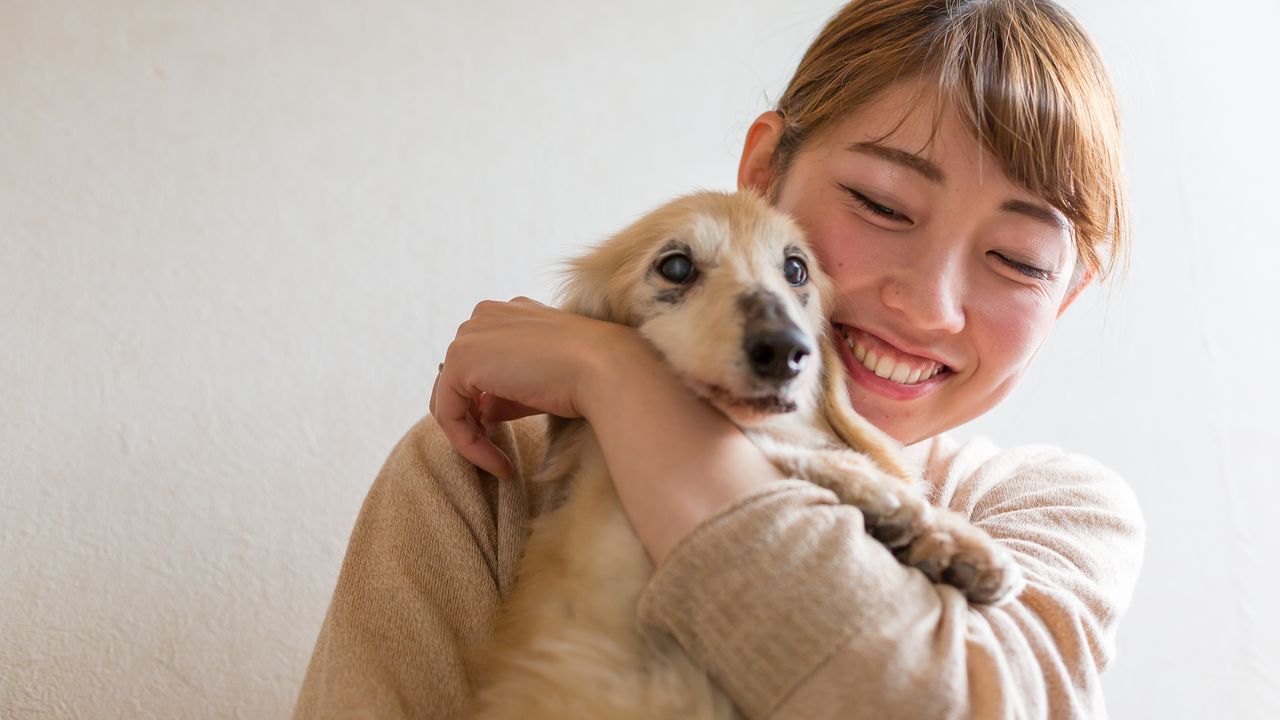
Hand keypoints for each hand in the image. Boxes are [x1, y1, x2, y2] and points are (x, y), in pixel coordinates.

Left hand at [429, 297, 645, 479]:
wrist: (604, 368)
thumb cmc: (587, 375)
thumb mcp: (539, 383)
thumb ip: (506, 393)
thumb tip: (484, 415)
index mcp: (508, 314)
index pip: (479, 363)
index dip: (484, 404)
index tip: (503, 438)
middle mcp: (484, 315)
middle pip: (458, 378)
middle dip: (473, 419)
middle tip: (497, 455)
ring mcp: (469, 334)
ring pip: (449, 397)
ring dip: (470, 436)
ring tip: (500, 464)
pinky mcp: (461, 360)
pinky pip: (449, 413)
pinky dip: (468, 444)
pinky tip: (499, 464)